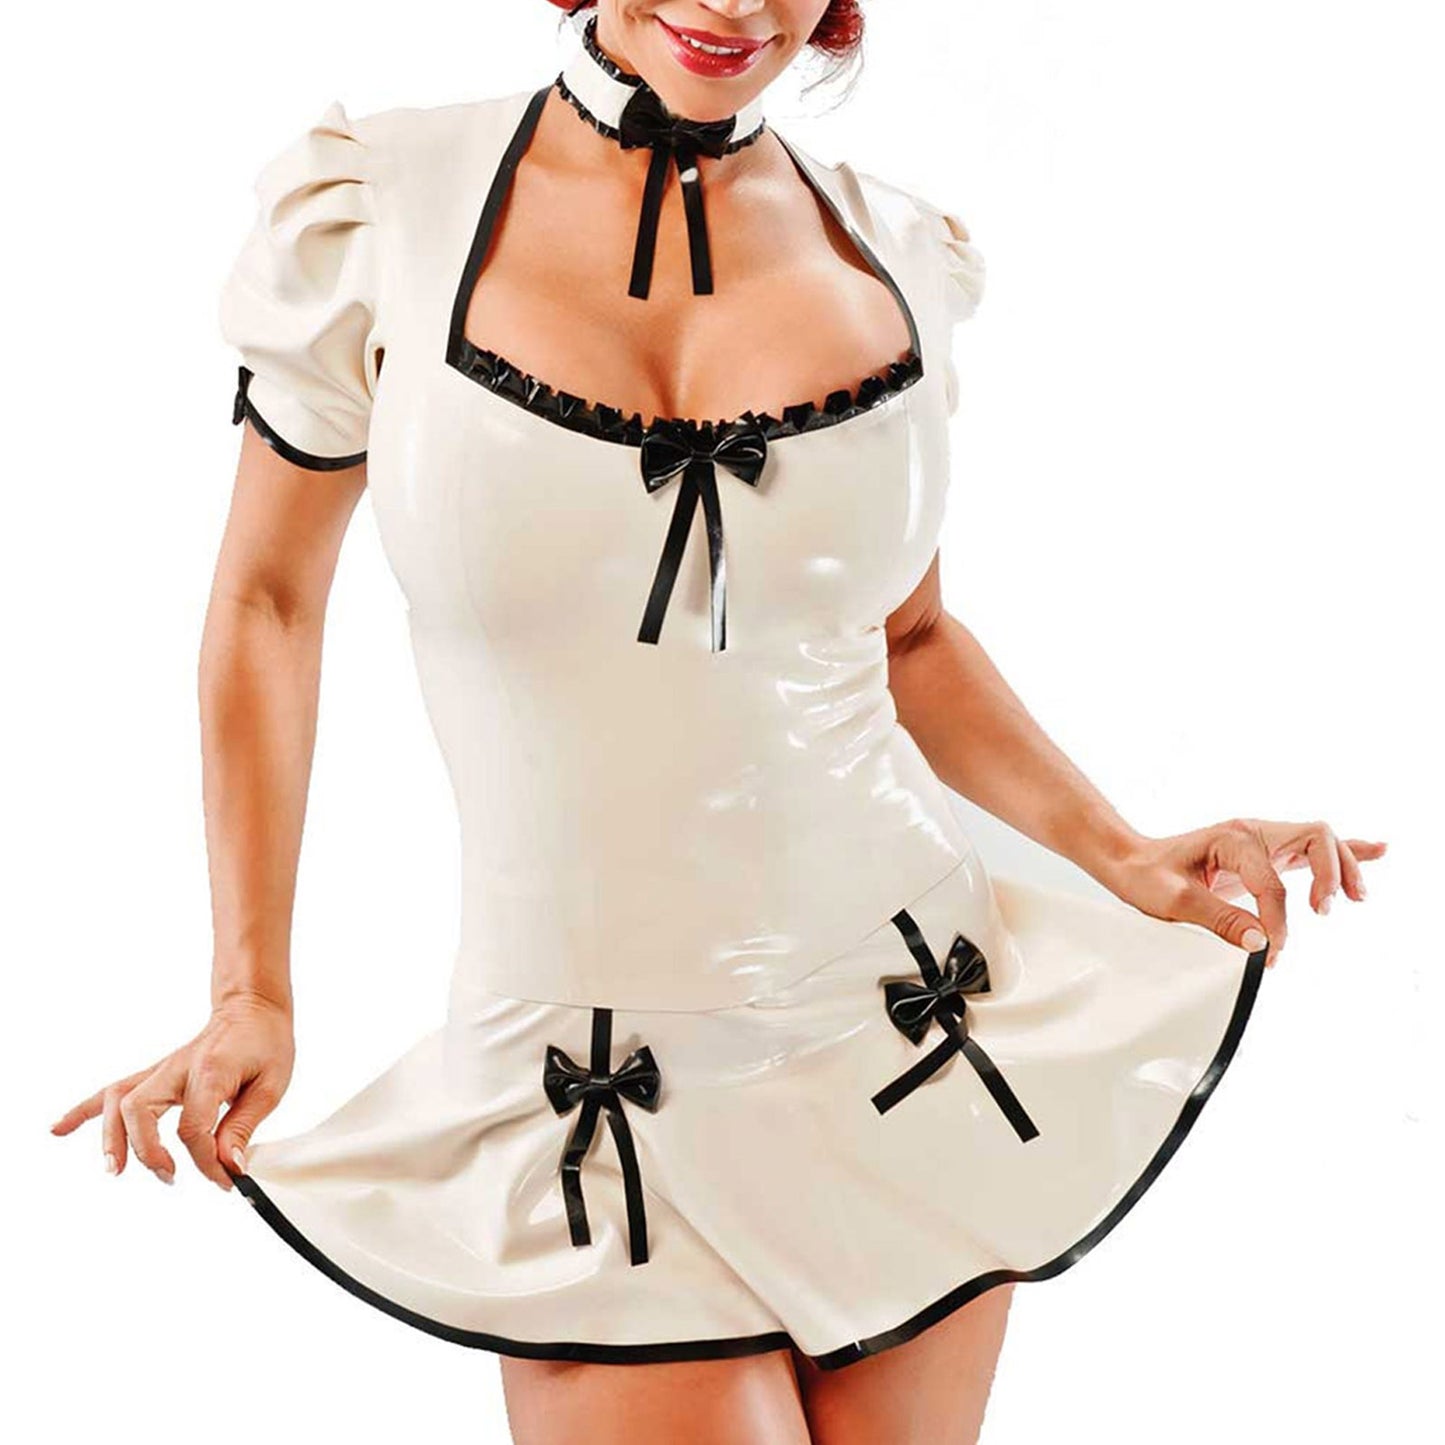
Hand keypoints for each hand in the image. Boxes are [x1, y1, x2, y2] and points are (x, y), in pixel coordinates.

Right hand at [50, 992, 294, 1189]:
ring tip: (114, 1170)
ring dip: (109, 1137)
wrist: (253, 1009)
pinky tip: (58, 1130)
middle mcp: (176, 1068)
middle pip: (140, 1109)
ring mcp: (161, 1070)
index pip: (192, 1126)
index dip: (205, 1161)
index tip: (225, 1179)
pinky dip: (83, 1111)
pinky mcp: (153, 1075)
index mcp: (209, 1071)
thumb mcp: (272, 1084)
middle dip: (147, 1149)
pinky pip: (110, 1091)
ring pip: (118, 1099)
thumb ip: (245, 1126)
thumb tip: (229, 1166)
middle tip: (170, 1177)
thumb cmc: (265, 1044)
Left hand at [1098, 817, 1385, 966]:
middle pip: (1314, 839)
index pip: (1272, 884)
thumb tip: (1261, 944)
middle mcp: (1251, 832)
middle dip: (1331, 874)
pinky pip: (1309, 848)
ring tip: (1359, 897)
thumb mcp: (1173, 901)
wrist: (1129, 862)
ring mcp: (1259, 840)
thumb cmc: (1145, 876)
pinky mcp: (1263, 853)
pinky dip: (1344, 851)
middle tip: (1325, 912)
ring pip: (1318, 841)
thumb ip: (1218, 919)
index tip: (1271, 954)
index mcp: (1231, 839)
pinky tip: (1376, 851)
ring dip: (1343, 865)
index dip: (1277, 921)